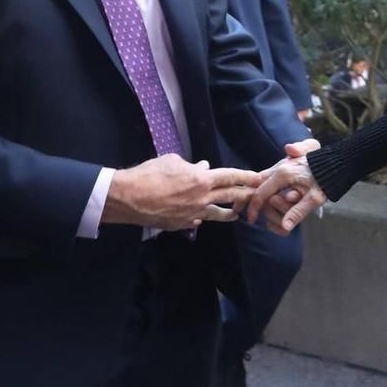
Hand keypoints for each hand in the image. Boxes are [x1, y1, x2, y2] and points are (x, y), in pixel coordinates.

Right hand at [102, 156, 260, 229]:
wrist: (128, 198)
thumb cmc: (149, 174)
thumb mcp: (172, 161)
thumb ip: (191, 166)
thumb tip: (203, 167)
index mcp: (201, 180)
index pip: (230, 177)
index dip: (246, 177)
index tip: (258, 177)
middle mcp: (202, 198)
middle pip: (231, 197)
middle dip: (246, 195)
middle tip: (257, 196)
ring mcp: (193, 214)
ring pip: (218, 214)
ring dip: (229, 213)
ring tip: (236, 213)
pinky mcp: (182, 225)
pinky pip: (197, 221)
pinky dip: (202, 217)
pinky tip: (203, 218)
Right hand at [244, 145, 327, 232]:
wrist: (337, 161)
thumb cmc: (327, 179)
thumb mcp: (315, 198)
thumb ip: (298, 212)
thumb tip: (285, 227)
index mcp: (283, 174)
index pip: (260, 193)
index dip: (254, 208)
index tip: (251, 220)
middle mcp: (279, 167)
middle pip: (257, 186)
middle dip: (257, 202)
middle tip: (258, 214)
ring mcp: (282, 165)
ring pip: (263, 182)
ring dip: (266, 197)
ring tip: (275, 210)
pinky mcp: (287, 166)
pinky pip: (272, 178)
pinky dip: (270, 190)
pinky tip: (276, 199)